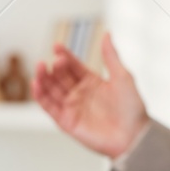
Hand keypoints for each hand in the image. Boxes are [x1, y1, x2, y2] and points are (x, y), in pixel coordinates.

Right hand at [31, 32, 148, 157]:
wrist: (134, 136)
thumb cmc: (132, 108)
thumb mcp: (123, 77)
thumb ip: (111, 56)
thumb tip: (107, 34)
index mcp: (91, 82)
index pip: (73, 65)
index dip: (64, 55)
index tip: (57, 46)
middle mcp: (79, 93)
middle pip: (60, 76)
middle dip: (54, 67)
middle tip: (53, 60)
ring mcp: (72, 107)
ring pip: (51, 90)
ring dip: (43, 78)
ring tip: (40, 67)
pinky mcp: (66, 122)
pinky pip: (49, 107)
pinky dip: (40, 96)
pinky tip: (36, 84)